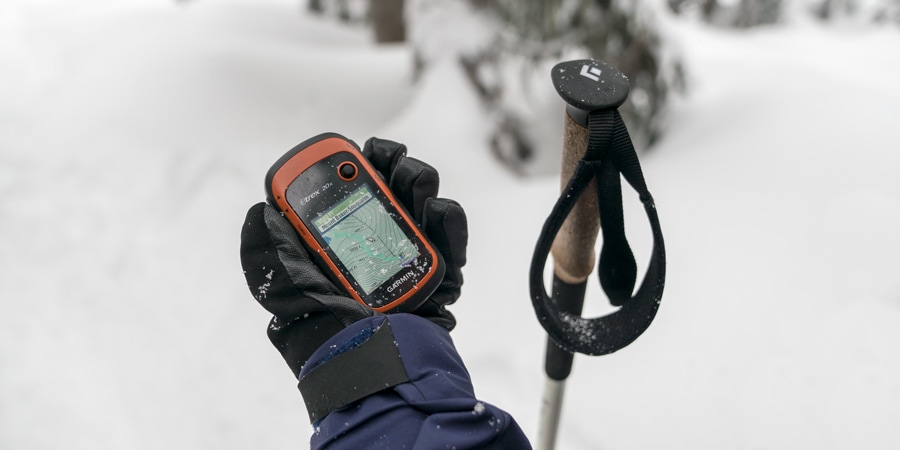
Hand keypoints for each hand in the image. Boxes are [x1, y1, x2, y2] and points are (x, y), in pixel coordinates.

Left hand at [240, 137, 467, 376]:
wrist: (370, 366)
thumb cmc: (322, 334)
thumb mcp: (280, 290)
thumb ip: (267, 250)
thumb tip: (262, 209)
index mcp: (338, 244)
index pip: (344, 193)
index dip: (346, 167)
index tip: (344, 153)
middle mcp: (376, 245)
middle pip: (388, 187)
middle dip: (389, 162)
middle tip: (385, 158)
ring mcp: (411, 255)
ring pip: (422, 200)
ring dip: (419, 179)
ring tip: (413, 181)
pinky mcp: (441, 272)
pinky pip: (451, 232)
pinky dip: (447, 215)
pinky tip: (436, 210)